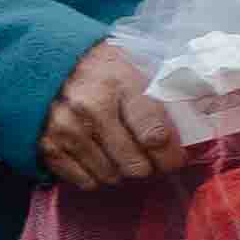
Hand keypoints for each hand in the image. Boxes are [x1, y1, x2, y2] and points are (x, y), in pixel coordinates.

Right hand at [34, 40, 185, 187]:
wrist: (45, 58)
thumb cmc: (102, 66)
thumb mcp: (135, 66)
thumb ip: (162, 94)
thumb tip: (193, 126)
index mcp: (120, 84)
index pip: (155, 135)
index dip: (172, 155)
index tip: (177, 157)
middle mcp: (91, 109)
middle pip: (135, 164)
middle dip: (149, 166)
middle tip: (151, 159)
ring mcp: (66, 129)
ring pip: (111, 176)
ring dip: (122, 171)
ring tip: (123, 154)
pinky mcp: (46, 146)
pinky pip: (84, 181)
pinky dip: (96, 176)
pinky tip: (100, 159)